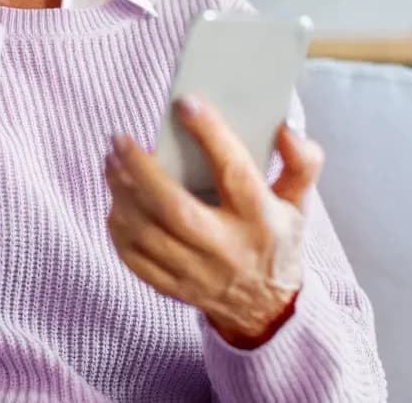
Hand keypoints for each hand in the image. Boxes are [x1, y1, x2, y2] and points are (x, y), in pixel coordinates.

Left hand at [105, 96, 323, 346]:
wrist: (268, 308)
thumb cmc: (276, 240)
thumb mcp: (299, 202)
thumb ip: (300, 162)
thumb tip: (285, 127)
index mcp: (260, 218)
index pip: (234, 171)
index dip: (210, 133)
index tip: (185, 103)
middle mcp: (228, 247)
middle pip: (175, 207)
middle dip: (141, 170)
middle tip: (119, 139)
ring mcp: (198, 272)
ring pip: (148, 233)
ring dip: (122, 194)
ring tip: (111, 162)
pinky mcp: (175, 287)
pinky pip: (136, 258)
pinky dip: (119, 228)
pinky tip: (115, 201)